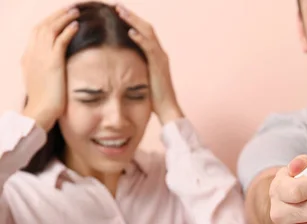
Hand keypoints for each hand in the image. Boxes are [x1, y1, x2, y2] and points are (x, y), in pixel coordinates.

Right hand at [21, 6, 79, 130]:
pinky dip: (67, 30)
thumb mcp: (43, 81)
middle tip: (72, 7)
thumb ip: (47, 70)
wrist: (40, 112)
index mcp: (28, 56)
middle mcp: (32, 53)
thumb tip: (57, 67)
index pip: (38, 32)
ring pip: (51, 29)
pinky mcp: (52, 63)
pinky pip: (59, 41)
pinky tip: (77, 25)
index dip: (51, 21)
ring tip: (76, 10)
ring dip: (64, 17)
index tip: (63, 16)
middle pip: (43, 25)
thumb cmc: (45, 102)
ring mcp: (40, 56)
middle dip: (58, 14)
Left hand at [116, 4, 182, 124]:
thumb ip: (135, 67)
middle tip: (117, 6)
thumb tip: (120, 63)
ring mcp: (161, 58)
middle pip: (146, 27)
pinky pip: (150, 49)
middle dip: (131, 16)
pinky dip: (140, 39)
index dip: (131, 20)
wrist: (167, 108)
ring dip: (133, 21)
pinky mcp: (159, 66)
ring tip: (120, 12)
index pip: (144, 32)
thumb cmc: (153, 97)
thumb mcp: (142, 77)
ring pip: (148, 33)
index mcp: (156, 55)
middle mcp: (160, 53)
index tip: (118, 12)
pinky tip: (130, 32)